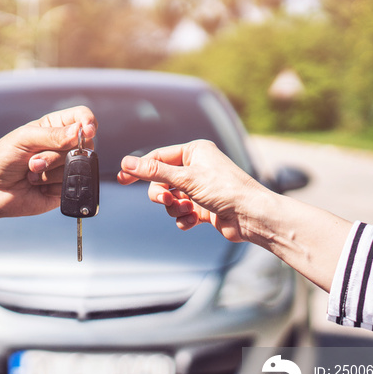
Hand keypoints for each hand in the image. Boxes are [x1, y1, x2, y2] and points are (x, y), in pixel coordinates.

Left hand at [0, 106, 96, 225]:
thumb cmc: (2, 158)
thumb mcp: (23, 139)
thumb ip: (52, 135)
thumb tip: (81, 132)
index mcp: (54, 127)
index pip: (82, 118)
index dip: (88, 122)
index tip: (86, 130)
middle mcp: (63, 147)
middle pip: (83, 145)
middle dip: (55, 155)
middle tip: (33, 161)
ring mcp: (65, 169)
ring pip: (76, 167)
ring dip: (49, 172)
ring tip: (30, 174)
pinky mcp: (64, 189)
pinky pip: (71, 186)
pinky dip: (51, 186)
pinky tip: (37, 186)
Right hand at [117, 139, 267, 241]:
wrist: (251, 216)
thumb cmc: (225, 190)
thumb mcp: (186, 178)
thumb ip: (154, 171)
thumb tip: (126, 162)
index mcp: (195, 152)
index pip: (158, 157)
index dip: (139, 168)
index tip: (121, 178)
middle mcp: (197, 167)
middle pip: (162, 180)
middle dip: (162, 193)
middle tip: (166, 201)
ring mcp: (200, 188)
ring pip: (171, 199)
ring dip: (175, 208)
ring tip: (187, 211)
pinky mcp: (203, 207)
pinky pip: (181, 213)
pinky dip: (183, 218)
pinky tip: (193, 221)